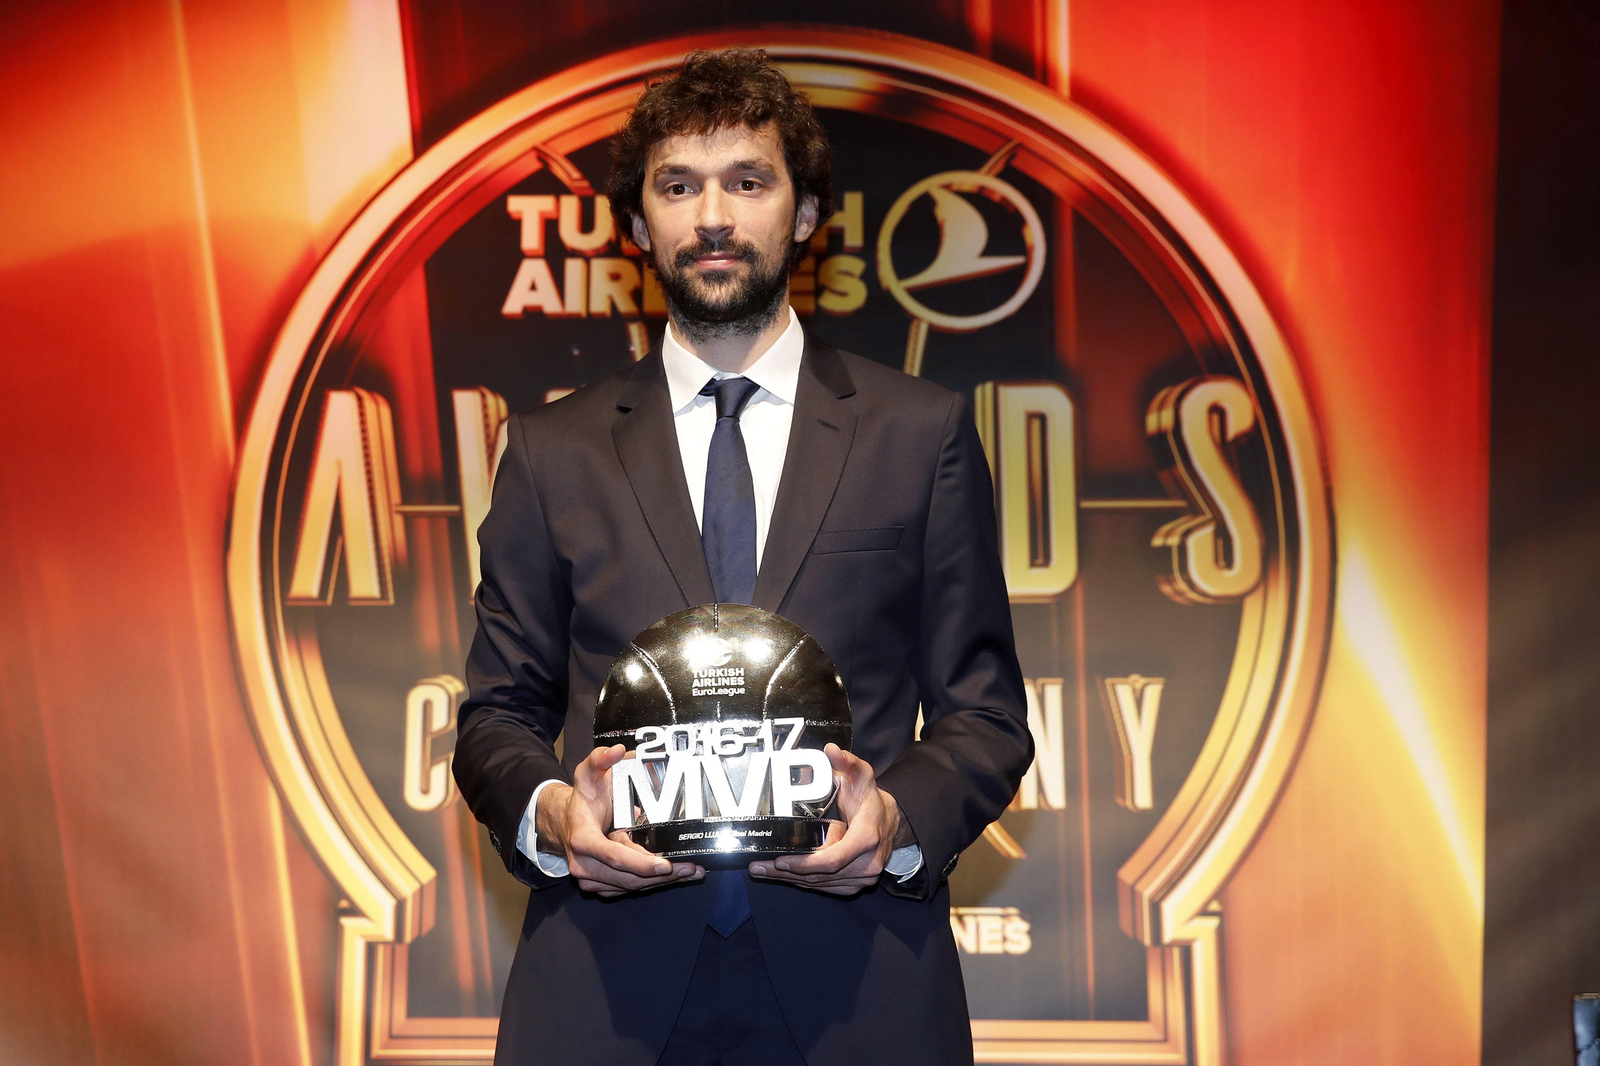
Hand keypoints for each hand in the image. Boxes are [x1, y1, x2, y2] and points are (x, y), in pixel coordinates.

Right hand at [537, 745, 703, 896]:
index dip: (640, 863)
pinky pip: (629, 888)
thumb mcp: (587, 774)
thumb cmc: (581, 800)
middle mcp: (584, 866)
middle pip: (628, 878)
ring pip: (631, 887)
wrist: (563, 823)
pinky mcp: (601, 886)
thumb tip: (617, 750)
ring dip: (661, 883)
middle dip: (661, 876)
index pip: (614, 856)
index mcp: (582, 841)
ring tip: (690, 872)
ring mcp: (591, 880)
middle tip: (690, 868)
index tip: (664, 864)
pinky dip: (651, 884)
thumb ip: (600, 759)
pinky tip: (674, 876)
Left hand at [750, 744, 908, 896]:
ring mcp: (862, 878)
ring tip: (762, 871)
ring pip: (820, 884)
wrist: (890, 821)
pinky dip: (803, 882)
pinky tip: (782, 876)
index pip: (833, 859)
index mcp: (867, 838)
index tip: (781, 859)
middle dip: (787, 872)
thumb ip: (847, 762)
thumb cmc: (870, 799)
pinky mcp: (855, 884)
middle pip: (821, 875)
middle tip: (758, 866)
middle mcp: (867, 863)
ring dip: (790, 880)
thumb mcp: (862, 776)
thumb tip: (830, 750)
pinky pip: (826, 887)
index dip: (805, 863)